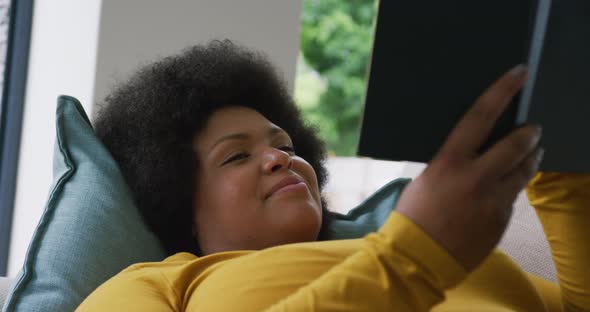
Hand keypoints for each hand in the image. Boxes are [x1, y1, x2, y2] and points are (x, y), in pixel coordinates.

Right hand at [396, 65, 543, 271]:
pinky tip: (503, 188)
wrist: (418, 258)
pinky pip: (513, 196)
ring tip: (532, 153)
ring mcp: (493, 200)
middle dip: (530, 133)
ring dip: (531, 157)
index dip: (502, 90)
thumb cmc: (414, 216)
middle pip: (517, 144)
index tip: (520, 73)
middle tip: (533, 128)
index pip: (480, 116)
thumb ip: (452, 164)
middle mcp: (476, 178)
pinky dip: (511, 188)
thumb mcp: (427, 179)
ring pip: (525, 171)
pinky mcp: (501, 220)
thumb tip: (471, 151)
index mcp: (450, 162)